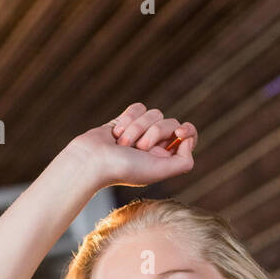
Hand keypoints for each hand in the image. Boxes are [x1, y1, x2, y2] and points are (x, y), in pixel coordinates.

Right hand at [66, 103, 196, 188]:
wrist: (91, 161)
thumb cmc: (123, 169)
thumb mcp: (159, 171)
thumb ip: (183, 162)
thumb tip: (187, 141)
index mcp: (165, 158)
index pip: (187, 137)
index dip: (187, 131)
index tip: (180, 132)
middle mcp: (155, 145)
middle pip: (170, 123)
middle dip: (154, 132)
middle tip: (139, 147)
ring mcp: (140, 131)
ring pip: (154, 113)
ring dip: (137, 128)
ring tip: (123, 143)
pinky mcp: (126, 120)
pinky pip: (138, 107)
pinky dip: (127, 118)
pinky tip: (116, 133)